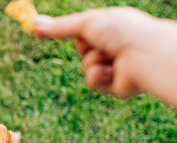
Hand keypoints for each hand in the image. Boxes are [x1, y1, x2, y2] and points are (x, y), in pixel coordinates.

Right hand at [31, 7, 163, 97]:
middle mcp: (117, 47)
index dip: (79, 33)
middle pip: (85, 51)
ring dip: (93, 62)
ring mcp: (118, 67)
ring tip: (110, 57)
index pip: (87, 33)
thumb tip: (32, 23)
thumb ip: (59, 27)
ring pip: (87, 68)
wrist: (144, 54)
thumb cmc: (121, 31)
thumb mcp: (85, 24)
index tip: (56, 32)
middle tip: (99, 43)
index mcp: (114, 28)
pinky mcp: (118, 86)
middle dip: (87, 48)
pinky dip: (99, 76)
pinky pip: (95, 82)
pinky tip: (113, 71)